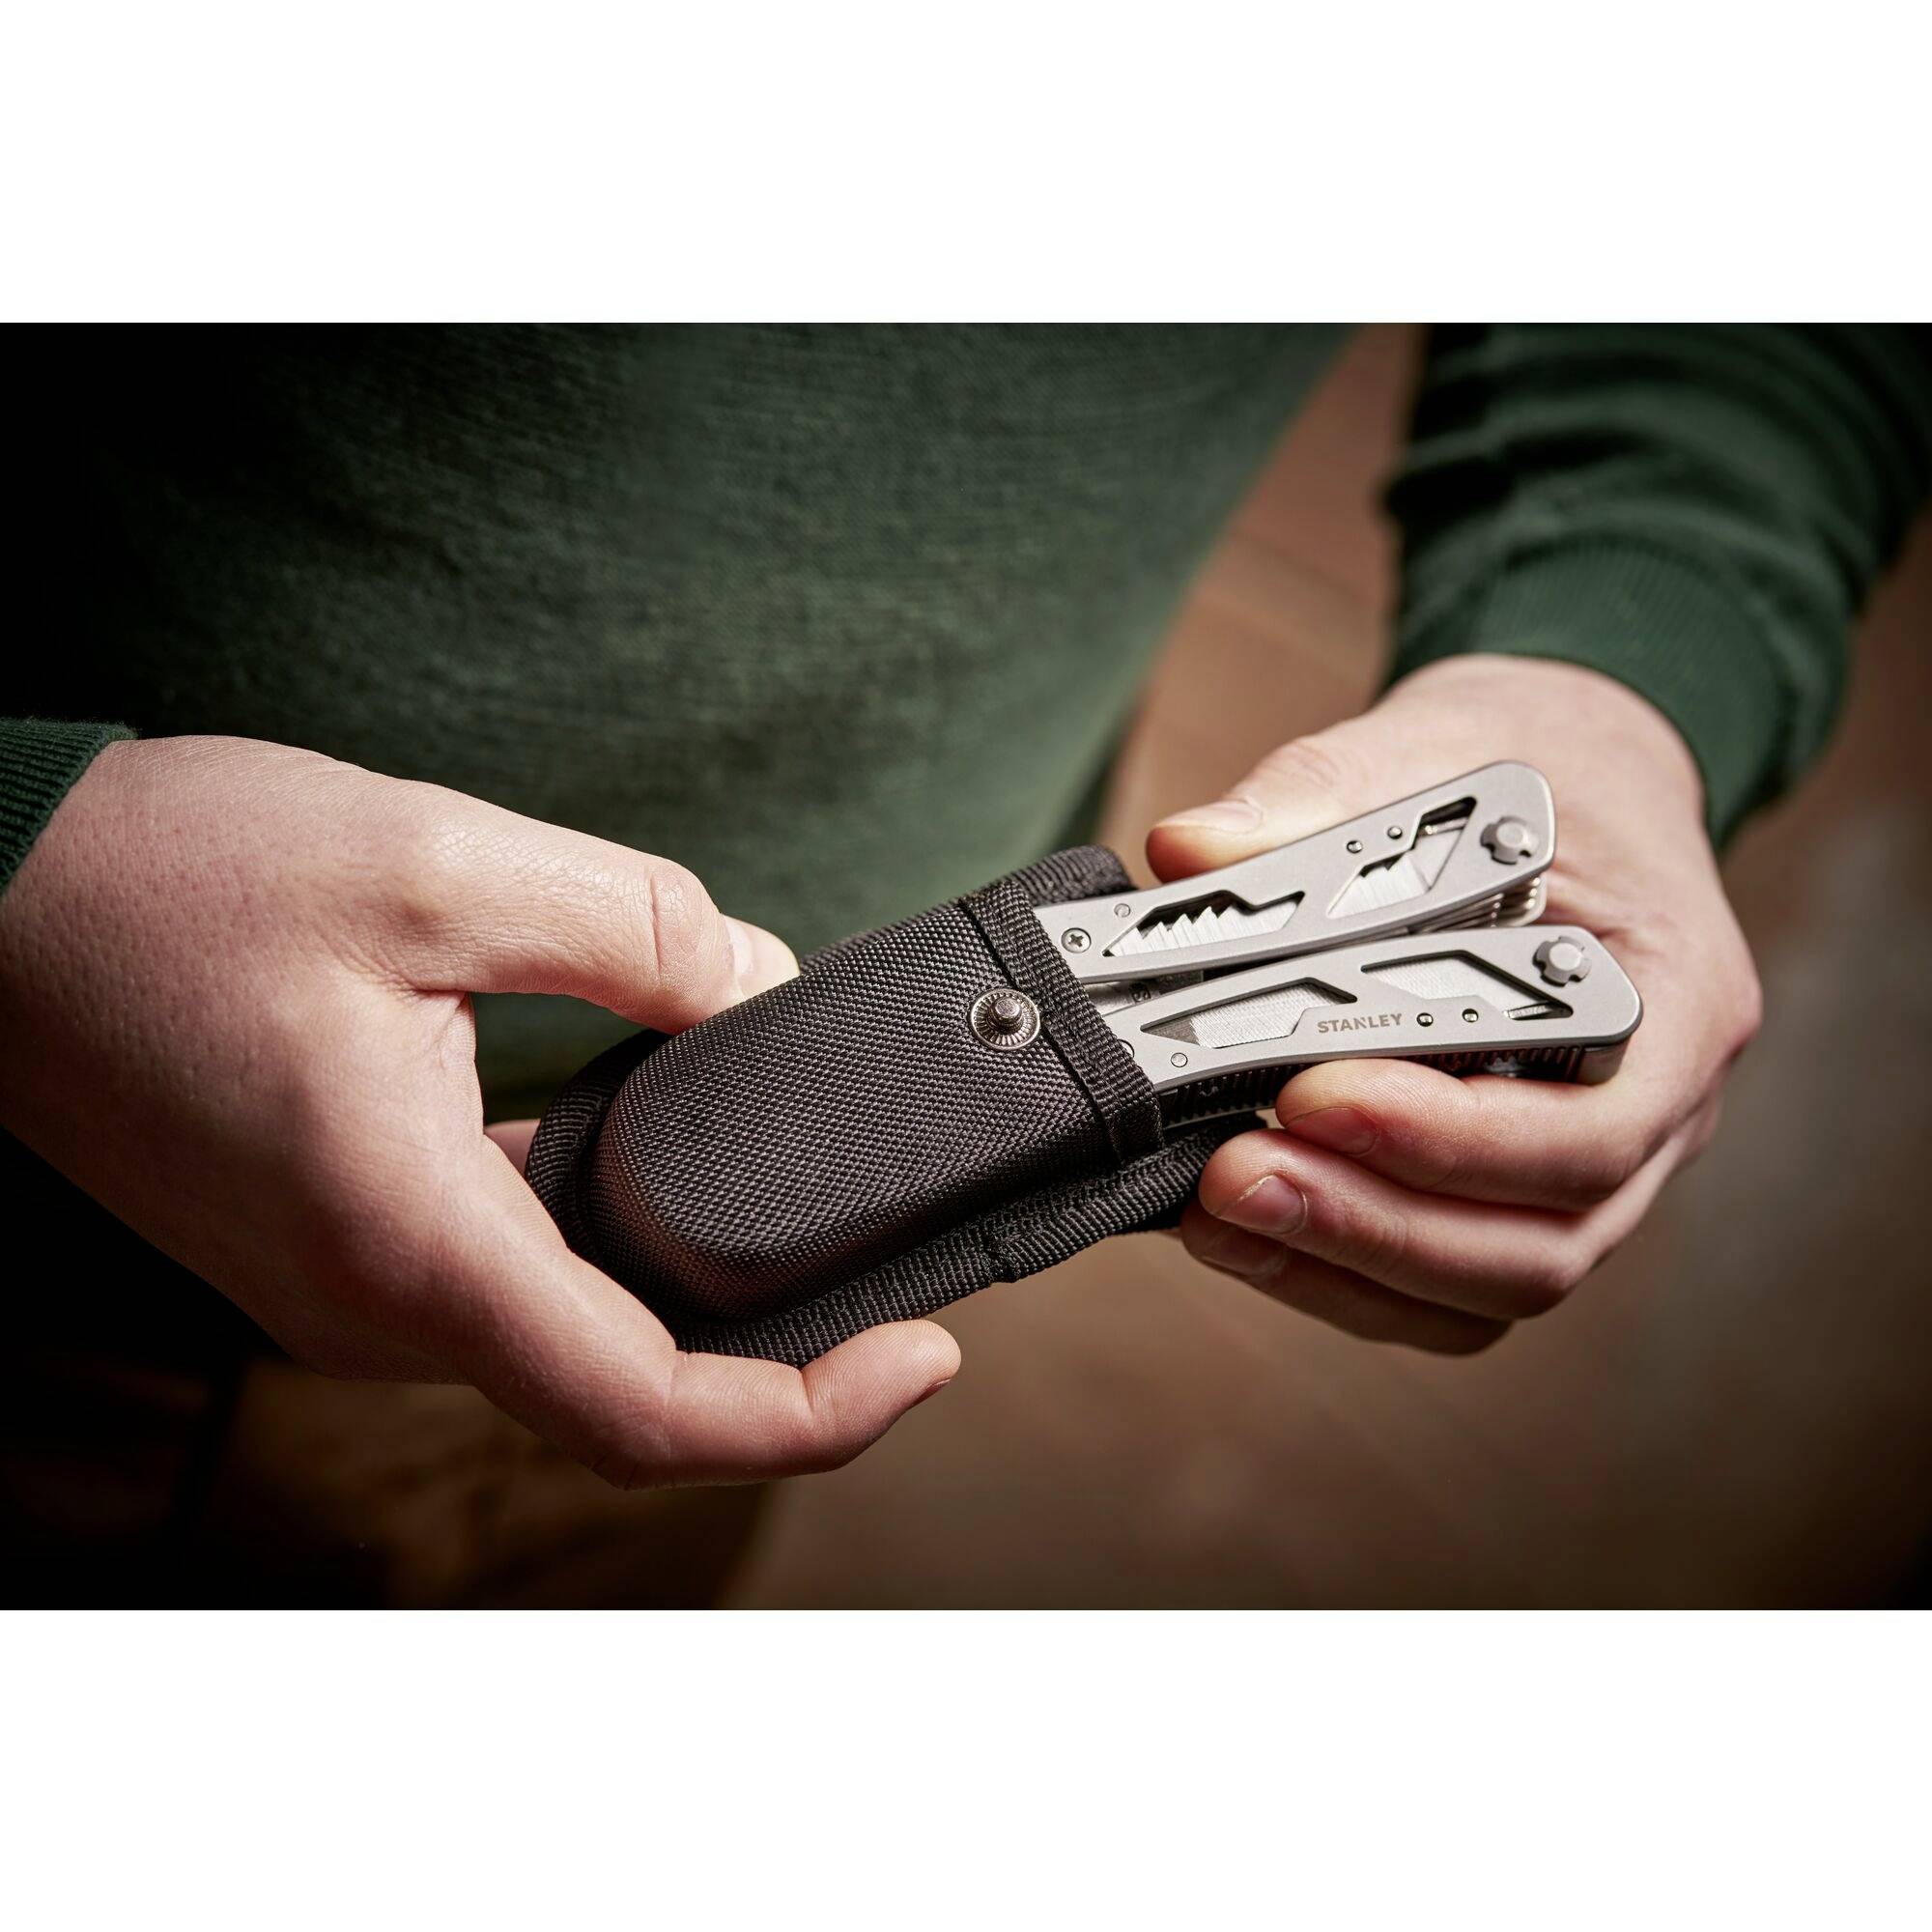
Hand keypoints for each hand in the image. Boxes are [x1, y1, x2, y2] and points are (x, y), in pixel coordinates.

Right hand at [0, 737, 957, 1482]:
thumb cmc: (168, 882)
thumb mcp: (430, 863)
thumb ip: (629, 931)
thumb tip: (760, 987)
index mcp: (405, 1239)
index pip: (644, 1404)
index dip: (807, 1411)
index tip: (925, 1350)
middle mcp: (375, 1303)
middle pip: (624, 1395)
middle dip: (780, 1366)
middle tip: (903, 1282)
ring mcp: (351, 1287)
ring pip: (570, 1347)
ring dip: (701, 1316)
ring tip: (823, 1236)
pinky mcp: (342, 1242)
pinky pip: (513, 1290)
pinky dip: (619, 1263)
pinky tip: (683, 1178)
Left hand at [1150, 655, 1760, 1352]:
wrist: (1578, 784)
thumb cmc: (1536, 771)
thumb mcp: (1436, 745)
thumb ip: (1314, 797)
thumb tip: (1189, 852)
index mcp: (1676, 994)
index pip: (1589, 1127)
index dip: (1447, 1139)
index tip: (1308, 1092)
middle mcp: (1657, 1109)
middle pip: (1542, 1238)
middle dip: (1375, 1221)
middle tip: (1234, 1175)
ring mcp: (1595, 1169)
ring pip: (1490, 1285)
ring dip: (1347, 1262)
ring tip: (1221, 1207)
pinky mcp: (1515, 1195)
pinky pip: (1447, 1287)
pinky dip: (1344, 1276)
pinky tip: (1243, 1229)